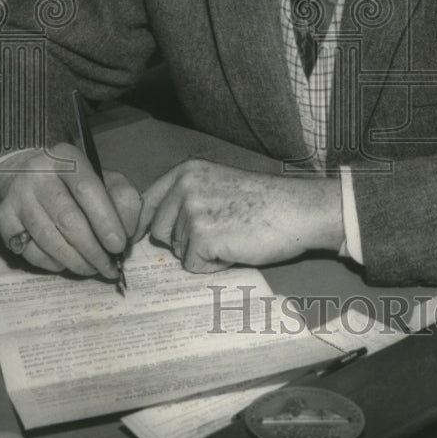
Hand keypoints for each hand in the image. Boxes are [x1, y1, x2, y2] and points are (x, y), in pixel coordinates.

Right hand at [0, 143, 141, 277]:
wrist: (27, 175)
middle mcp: (38, 174)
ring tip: (93, 269)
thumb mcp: (104, 179)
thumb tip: (126, 232)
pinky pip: (29, 251)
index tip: (118, 246)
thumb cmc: (76, 183)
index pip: (87, 191)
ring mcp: (18, 197)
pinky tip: (66, 262)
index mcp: (67, 158)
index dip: (105, 221)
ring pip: (48, 238)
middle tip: (109, 268)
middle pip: (67, 218)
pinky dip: (52, 263)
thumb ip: (123, 199)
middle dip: (92, 249)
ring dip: (75, 261)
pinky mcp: (3, 219)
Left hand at [134, 158, 343, 272]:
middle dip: (182, 241)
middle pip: (158, 231)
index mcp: (187, 171)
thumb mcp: (217, 184)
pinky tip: (235, 249)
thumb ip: (187, 196)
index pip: (146, 202)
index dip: (143, 225)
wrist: (296, 210)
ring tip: (232, 237)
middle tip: (218, 234)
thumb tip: (153, 226)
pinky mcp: (203, 237)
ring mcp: (193, 211)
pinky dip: (214, 266)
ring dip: (202, 253)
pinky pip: (194, 266)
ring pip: (178, 251)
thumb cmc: (264, 202)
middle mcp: (185, 187)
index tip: (140, 239)